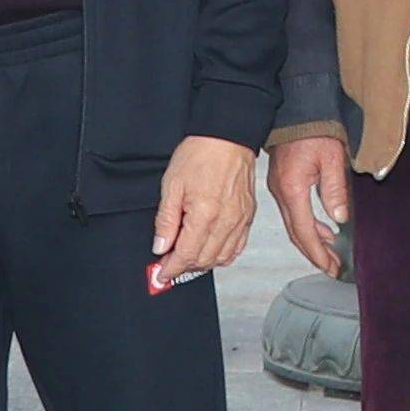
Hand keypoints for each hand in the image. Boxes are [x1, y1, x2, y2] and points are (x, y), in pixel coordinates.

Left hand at [149, 137, 260, 292]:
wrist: (227, 136)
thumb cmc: (200, 154)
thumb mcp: (172, 185)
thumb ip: (166, 221)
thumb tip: (160, 247)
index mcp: (205, 214)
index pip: (187, 255)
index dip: (171, 268)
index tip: (161, 274)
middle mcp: (226, 221)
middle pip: (204, 260)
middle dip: (184, 267)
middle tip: (169, 263)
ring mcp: (240, 220)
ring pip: (222, 258)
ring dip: (203, 263)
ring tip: (187, 256)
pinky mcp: (248, 216)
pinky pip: (237, 247)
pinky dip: (222, 255)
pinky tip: (209, 250)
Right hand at [268, 127, 351, 278]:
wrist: (298, 105)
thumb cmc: (315, 127)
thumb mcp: (332, 158)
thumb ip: (335, 190)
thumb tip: (339, 218)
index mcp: (292, 189)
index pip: (304, 232)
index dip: (317, 253)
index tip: (330, 267)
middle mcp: (282, 192)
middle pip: (296, 232)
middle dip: (314, 253)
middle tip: (331, 267)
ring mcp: (279, 187)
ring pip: (294, 223)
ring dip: (311, 240)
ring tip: (330, 252)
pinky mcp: (282, 181)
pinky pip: (294, 211)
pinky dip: (307, 224)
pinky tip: (322, 228)